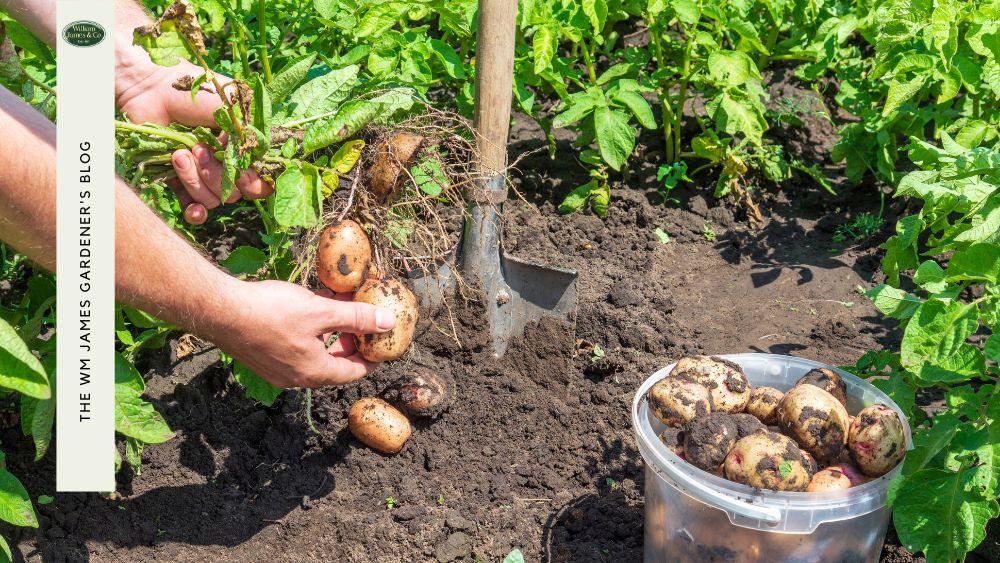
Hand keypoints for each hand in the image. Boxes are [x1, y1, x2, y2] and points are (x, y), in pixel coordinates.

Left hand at [116, 60, 271, 224]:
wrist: (152, 88)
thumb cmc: (195, 92)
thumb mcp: (233, 108)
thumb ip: (251, 136)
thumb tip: (259, 164)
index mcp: (245, 147)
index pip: (263, 179)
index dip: (256, 182)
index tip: (243, 171)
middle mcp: (229, 163)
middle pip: (236, 193)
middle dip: (217, 175)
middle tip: (199, 149)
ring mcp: (204, 173)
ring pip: (213, 199)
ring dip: (196, 179)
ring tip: (178, 154)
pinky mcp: (180, 180)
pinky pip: (194, 208)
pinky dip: (195, 211)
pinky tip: (192, 209)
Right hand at [209, 280, 396, 387]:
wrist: (220, 310)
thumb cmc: (271, 312)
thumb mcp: (321, 311)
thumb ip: (356, 318)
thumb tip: (388, 322)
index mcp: (314, 372)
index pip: (354, 372)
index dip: (371, 356)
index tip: (382, 342)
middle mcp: (296, 377)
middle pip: (334, 364)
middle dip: (350, 342)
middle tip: (362, 323)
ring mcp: (277, 369)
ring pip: (314, 354)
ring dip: (329, 333)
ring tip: (338, 308)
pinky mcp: (263, 356)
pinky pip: (295, 348)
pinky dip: (309, 332)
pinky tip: (310, 307)